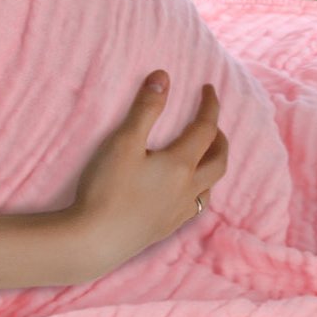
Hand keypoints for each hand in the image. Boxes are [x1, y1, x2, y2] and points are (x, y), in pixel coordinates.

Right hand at [72, 70, 227, 277]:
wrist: (96, 239)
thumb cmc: (107, 187)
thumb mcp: (123, 141)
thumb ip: (145, 109)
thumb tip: (164, 78)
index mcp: (180, 165)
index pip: (205, 130)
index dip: (210, 106)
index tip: (210, 89)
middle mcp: (188, 189)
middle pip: (218, 160)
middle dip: (220, 137)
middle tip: (211, 121)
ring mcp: (179, 211)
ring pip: (210, 186)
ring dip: (212, 164)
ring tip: (202, 154)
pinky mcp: (167, 227)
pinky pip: (196, 204)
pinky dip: (200, 188)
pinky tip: (185, 190)